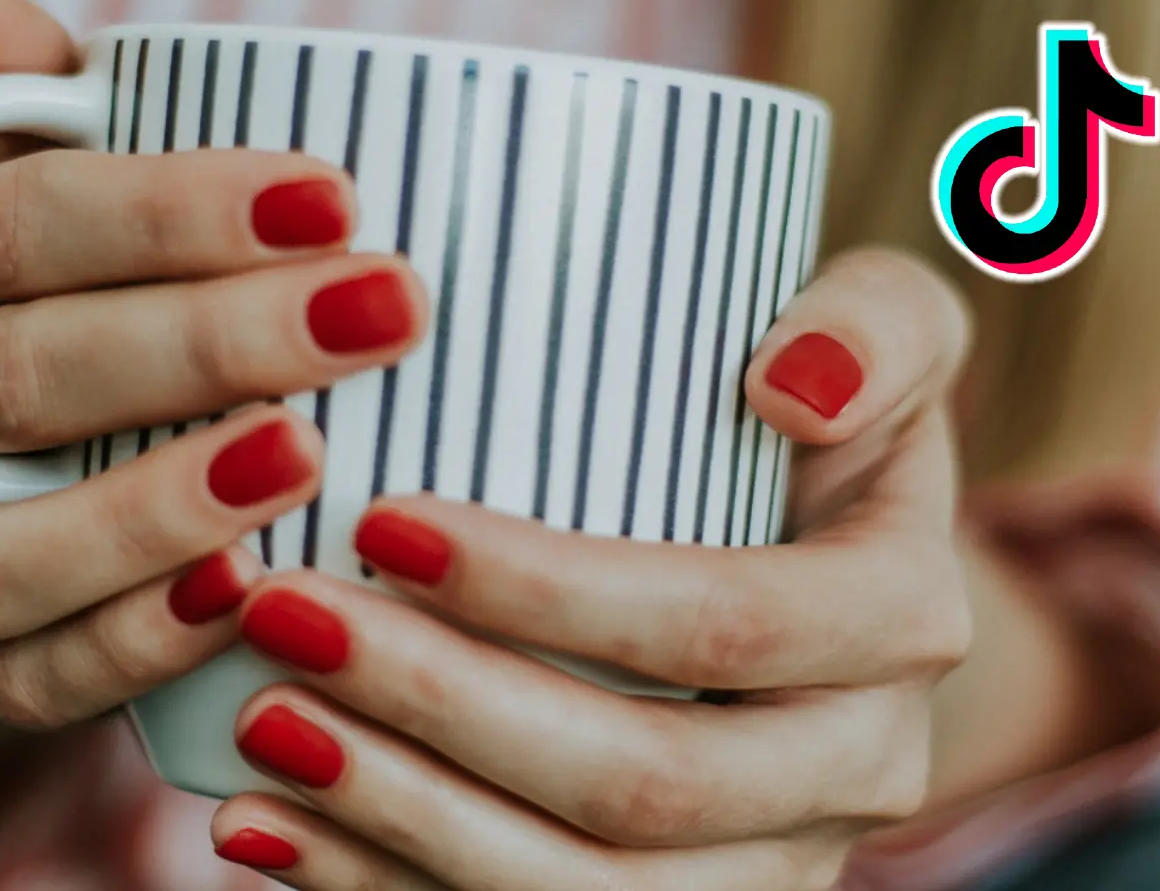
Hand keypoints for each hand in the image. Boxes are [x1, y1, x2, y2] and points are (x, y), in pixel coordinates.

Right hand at [0, 0, 424, 783]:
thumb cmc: (71, 273)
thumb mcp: (46, 169)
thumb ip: (28, 100)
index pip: (17, 222)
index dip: (167, 211)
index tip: (336, 195)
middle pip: (23, 379)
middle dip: (206, 347)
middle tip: (381, 311)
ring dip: (147, 511)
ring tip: (305, 460)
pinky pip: (22, 673)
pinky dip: (128, 645)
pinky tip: (244, 596)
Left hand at [208, 249, 971, 889]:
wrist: (818, 581)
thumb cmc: (806, 427)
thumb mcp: (880, 335)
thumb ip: (873, 323)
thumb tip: (794, 385)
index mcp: (897, 622)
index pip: (719, 625)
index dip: (548, 591)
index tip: (382, 522)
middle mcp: (855, 770)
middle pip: (645, 785)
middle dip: (447, 708)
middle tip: (286, 618)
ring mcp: (768, 867)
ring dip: (405, 821)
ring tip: (261, 727)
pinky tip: (268, 826)